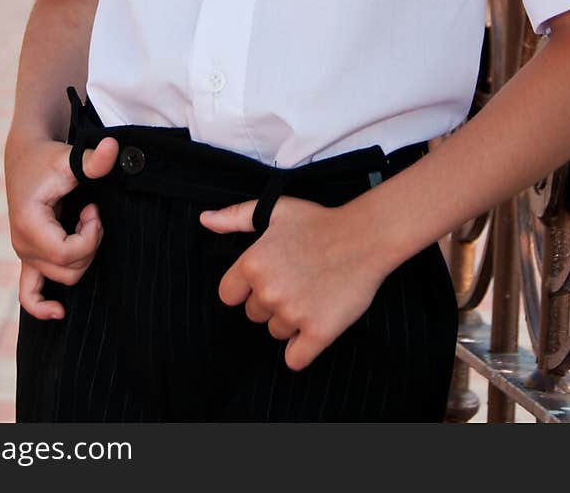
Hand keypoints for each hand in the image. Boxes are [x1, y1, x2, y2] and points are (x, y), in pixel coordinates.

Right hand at [5, 132, 119, 319]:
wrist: (26, 157)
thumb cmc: (48, 159)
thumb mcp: (69, 157)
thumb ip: (93, 159)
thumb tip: (113, 147)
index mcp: (28, 224)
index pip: (66, 254)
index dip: (90, 236)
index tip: (94, 210)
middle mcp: (22, 244)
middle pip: (68, 270)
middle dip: (90, 244)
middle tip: (91, 214)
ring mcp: (23, 254)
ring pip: (62, 278)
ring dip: (81, 255)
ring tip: (81, 224)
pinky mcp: (28, 258)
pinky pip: (29, 294)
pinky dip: (42, 306)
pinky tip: (59, 313)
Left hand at [199, 194, 385, 369]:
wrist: (364, 237)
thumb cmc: (319, 222)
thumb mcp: (275, 210)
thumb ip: (235, 217)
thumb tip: (205, 220)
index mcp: (252, 264)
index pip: (229, 295)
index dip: (247, 288)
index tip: (269, 277)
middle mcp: (267, 291)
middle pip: (254, 315)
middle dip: (271, 302)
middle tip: (298, 279)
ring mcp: (293, 314)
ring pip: (277, 333)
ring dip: (290, 320)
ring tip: (312, 293)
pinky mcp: (317, 333)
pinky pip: (295, 358)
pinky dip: (302, 348)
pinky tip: (314, 327)